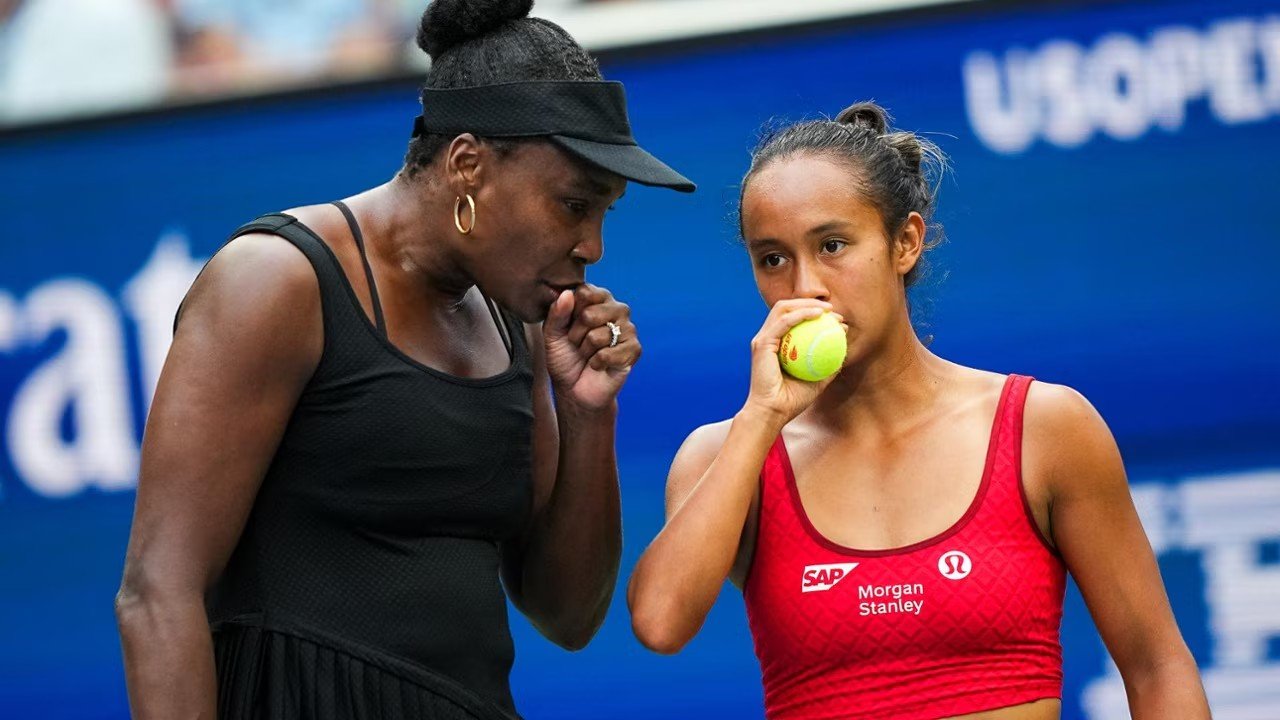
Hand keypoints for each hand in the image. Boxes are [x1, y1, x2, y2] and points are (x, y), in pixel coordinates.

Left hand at [542, 284, 640, 411]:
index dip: (570, 312)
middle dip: (576, 335)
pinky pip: (607, 354)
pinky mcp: (634, 349)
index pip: (585, 292)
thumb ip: (557, 313)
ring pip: (597, 336)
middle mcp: (616, 309)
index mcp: (598, 299)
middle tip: (578, 344)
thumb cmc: (565, 358)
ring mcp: (628, 328)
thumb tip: (567, 294)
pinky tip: (599, 365)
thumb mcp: (552, 334)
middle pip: (589, 314)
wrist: (574, 389)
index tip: (568, 326)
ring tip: (588, 355)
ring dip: (585, 351)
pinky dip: (596, 363)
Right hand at [743, 299, 844, 425]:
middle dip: (810, 302)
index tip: (836, 319)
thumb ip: (828, 365)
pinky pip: (783, 323)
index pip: (794, 319)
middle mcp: (767, 337)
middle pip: (787, 308)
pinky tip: (818, 315)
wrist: (773, 413)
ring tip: (826, 309)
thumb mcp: (818, 380)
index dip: (814, 312)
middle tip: (832, 310)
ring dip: (806, 304)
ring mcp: (763, 339)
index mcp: (777, 343)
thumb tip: (844, 350)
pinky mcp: (761, 344)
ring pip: (783, 309)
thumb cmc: (793, 400)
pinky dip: (800, 314)